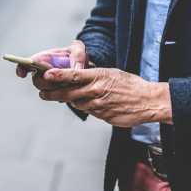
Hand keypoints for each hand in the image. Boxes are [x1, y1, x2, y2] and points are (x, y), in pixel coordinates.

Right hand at [15, 40, 90, 90]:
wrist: (85, 68)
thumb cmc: (77, 56)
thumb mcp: (79, 49)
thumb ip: (78, 55)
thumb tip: (76, 69)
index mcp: (44, 59)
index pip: (27, 63)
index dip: (21, 68)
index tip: (22, 74)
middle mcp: (43, 72)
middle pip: (36, 81)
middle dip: (47, 82)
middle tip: (62, 80)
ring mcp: (49, 84)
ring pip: (45, 92)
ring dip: (55, 91)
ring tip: (68, 85)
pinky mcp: (57, 93)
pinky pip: (56, 98)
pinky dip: (63, 96)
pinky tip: (72, 91)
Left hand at [38, 67, 171, 126]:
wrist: (148, 101)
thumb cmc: (131, 84)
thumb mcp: (111, 73)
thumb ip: (94, 76)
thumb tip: (77, 77)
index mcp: (98, 77)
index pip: (73, 75)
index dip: (57, 76)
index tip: (45, 75)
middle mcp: (96, 91)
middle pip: (68, 93)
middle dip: (52, 93)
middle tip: (42, 93)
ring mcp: (99, 106)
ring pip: (77, 103)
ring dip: (71, 100)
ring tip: (64, 96)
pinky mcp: (103, 117)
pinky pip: (89, 111)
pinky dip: (87, 107)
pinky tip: (92, 103)